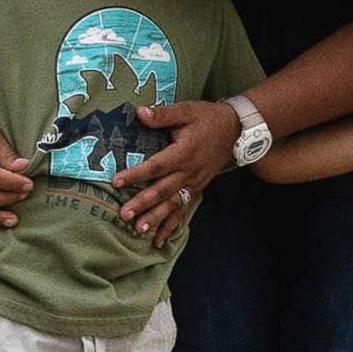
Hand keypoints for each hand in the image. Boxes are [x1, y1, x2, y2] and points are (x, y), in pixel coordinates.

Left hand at [112, 100, 240, 237]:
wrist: (236, 130)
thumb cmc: (207, 118)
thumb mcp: (186, 110)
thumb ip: (163, 115)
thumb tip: (139, 113)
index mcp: (183, 153)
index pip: (156, 166)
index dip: (136, 174)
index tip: (116, 181)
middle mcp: (188, 172)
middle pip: (162, 191)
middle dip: (143, 204)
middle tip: (124, 215)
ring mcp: (194, 184)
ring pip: (172, 205)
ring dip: (155, 219)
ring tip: (139, 231)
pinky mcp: (197, 189)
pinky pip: (183, 210)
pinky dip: (171, 226)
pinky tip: (159, 240)